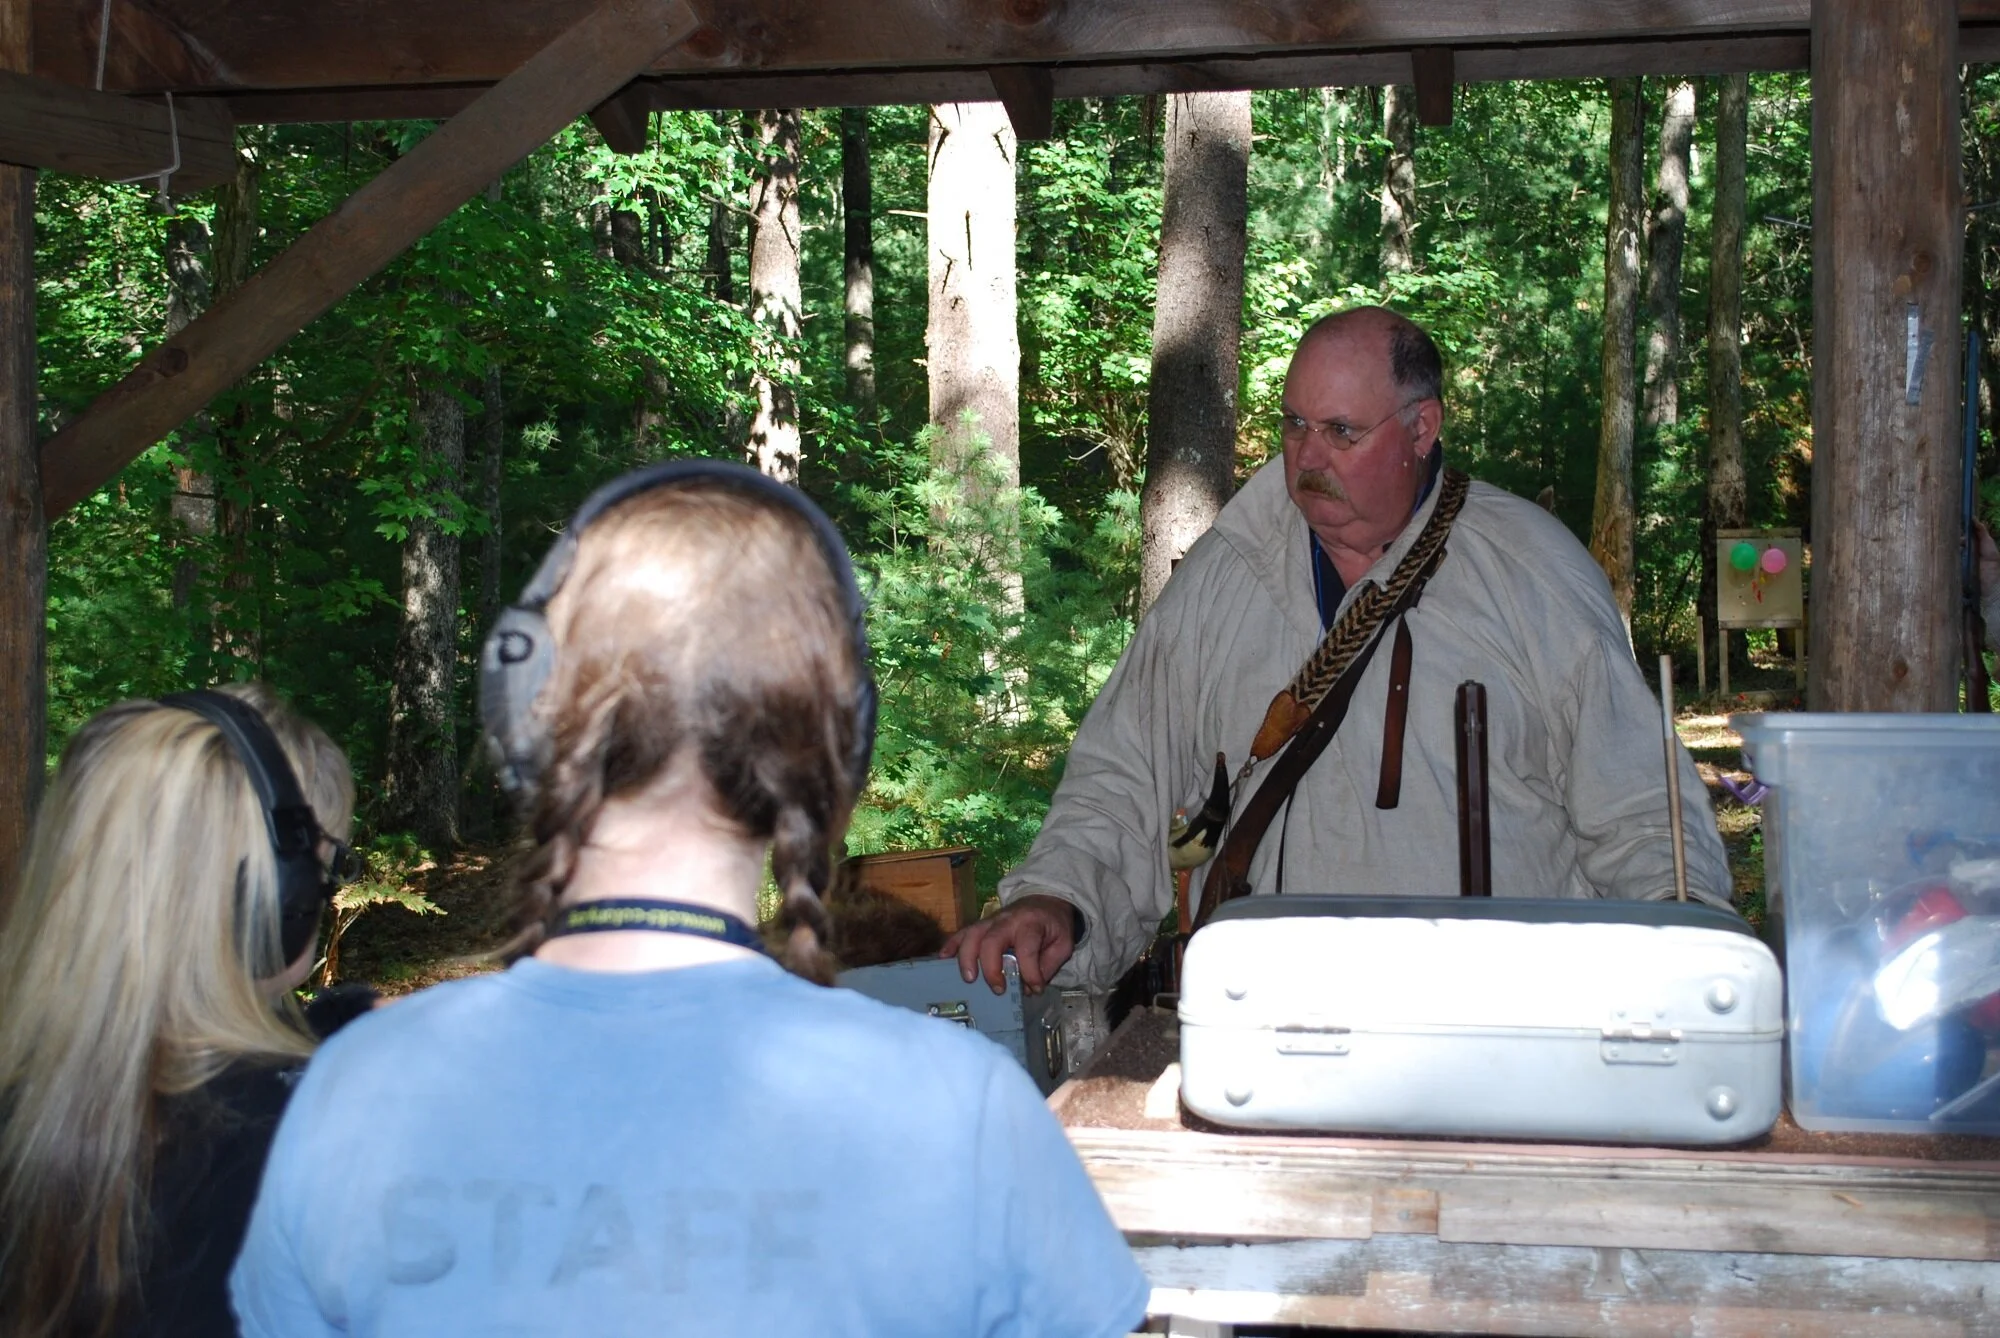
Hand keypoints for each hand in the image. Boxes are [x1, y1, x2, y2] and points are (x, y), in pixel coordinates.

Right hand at [939, 894, 1076, 995]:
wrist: (1044, 901)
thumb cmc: (1052, 925)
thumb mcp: (1062, 944)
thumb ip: (1048, 966)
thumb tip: (1029, 988)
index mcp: (1031, 924)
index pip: (1026, 950)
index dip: (1030, 973)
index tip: (1035, 989)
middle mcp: (1007, 921)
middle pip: (992, 941)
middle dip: (992, 968)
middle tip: (998, 989)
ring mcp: (990, 921)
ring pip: (972, 936)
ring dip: (967, 958)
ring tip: (969, 979)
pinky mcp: (980, 925)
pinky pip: (961, 933)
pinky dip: (950, 945)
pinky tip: (943, 959)